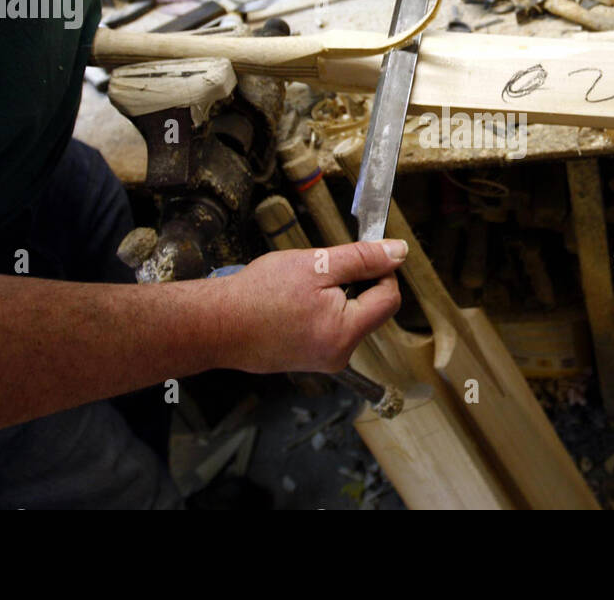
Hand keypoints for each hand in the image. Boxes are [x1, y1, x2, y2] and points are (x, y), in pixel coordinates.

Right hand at [210, 239, 407, 372]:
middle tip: (321, 270)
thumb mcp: (316, 265)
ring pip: (349, 317)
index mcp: (346, 332)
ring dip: (335, 296)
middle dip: (353, 283)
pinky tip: (293, 304)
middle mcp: (339, 354)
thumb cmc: (258, 295)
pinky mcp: (308, 359)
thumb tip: (398, 252)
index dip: (381, 271)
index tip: (360, 256)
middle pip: (371, 309)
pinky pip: (329, 328)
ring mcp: (323, 360)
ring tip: (301, 288)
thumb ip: (362, 259)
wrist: (215, 324)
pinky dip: (320, 310)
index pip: (389, 297)